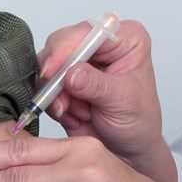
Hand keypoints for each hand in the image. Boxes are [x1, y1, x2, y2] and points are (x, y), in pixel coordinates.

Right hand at [39, 19, 174, 181]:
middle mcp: (100, 44)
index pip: (90, 31)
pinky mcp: (62, 78)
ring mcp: (79, 60)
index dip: (68, 48)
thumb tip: (72, 74)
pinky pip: (43, 83)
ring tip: (74, 112)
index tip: (53, 71)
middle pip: (62, 42)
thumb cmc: (138, 122)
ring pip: (48, 63)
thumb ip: (97, 86)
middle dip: (57, 74)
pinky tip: (72, 115)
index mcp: (126, 39)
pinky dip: (52, 102)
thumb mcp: (123, 102)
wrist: (127, 150)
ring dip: (55, 92)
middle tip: (60, 99)